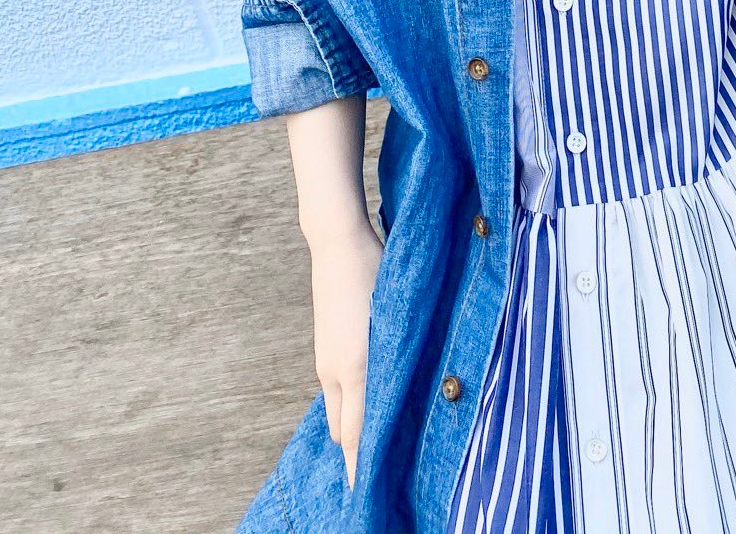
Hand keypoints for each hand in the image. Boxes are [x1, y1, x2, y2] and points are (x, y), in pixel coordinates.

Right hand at [308, 218, 383, 489]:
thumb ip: (399, 359)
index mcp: (357, 368)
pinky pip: (335, 392)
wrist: (338, 244)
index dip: (363, 466)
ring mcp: (326, 362)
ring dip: (354, 428)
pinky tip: (368, 400)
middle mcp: (336, 373)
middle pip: (344, 433)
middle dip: (358, 454)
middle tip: (382, 468)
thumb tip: (410, 391)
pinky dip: (350, 404)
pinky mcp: (325, 351)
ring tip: (378, 440)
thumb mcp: (395, 316)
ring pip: (338, 412)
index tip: (367, 492)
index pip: (357, 435)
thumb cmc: (376, 272)